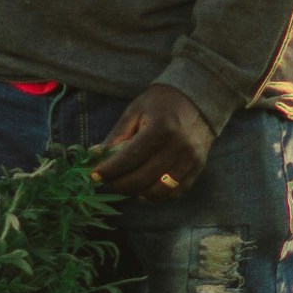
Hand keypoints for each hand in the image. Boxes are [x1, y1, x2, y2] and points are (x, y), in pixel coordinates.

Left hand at [90, 84, 216, 200]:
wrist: (199, 97)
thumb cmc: (161, 103)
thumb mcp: (135, 111)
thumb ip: (116, 136)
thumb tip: (96, 155)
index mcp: (160, 129)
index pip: (128, 159)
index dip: (108, 170)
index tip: (94, 174)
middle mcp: (177, 147)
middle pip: (141, 179)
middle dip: (118, 184)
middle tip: (106, 182)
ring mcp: (190, 159)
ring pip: (158, 191)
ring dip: (137, 193)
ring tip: (125, 185)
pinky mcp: (198, 167)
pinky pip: (175, 192)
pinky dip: (157, 196)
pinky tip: (145, 188)